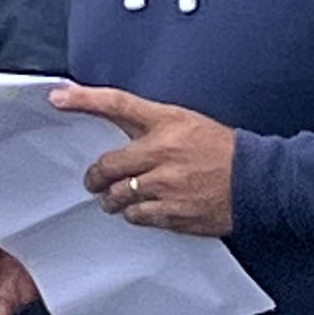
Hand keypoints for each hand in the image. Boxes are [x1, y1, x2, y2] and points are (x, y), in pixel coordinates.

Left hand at [56, 85, 240, 236]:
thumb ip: (145, 123)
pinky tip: (142, 209)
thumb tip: (109, 119)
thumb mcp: (182, 120)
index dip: (83, 98)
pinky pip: (140, 217)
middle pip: (107, 165)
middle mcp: (162, 153)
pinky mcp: (176, 214)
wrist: (257, 180)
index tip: (56, 97)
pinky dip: (135, 214)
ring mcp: (168, 187)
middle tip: (92, 181)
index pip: (117, 104)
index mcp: (164, 123)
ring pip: (119, 196)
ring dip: (112, 199)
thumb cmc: (218, 147)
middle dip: (95, 176)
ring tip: (114, 198)